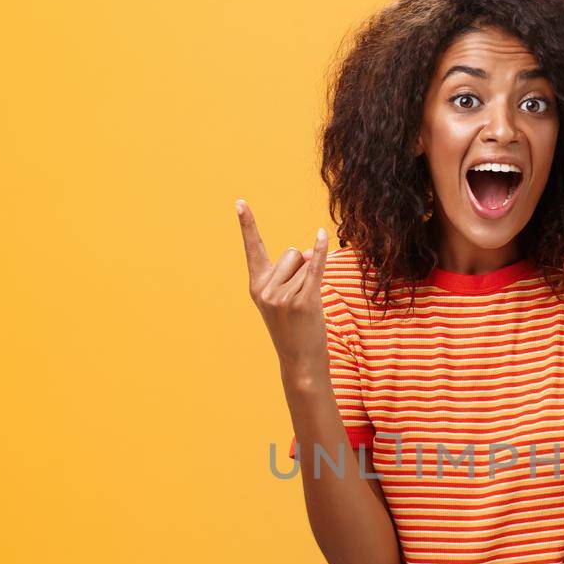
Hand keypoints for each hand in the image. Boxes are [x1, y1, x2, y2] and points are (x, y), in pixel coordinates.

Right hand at [236, 199, 329, 375]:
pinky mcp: (304, 302)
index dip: (247, 224)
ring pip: (305, 264)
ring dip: (312, 277)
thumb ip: (292, 271)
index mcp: (257, 286)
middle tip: (299, 297)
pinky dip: (320, 251)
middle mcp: (266, 289)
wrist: (300, 361)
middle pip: (291, 253)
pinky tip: (322, 234)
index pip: (253, 249)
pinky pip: (315, 269)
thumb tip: (308, 250)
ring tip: (307, 305)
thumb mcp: (283, 299)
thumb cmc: (294, 328)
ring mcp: (283, 296)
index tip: (240, 202)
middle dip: (301, 266)